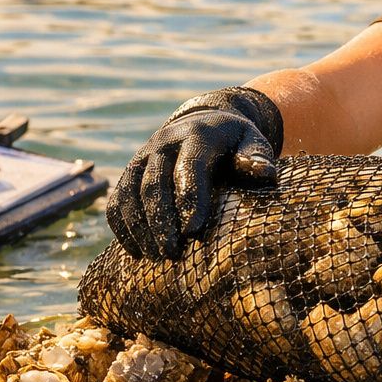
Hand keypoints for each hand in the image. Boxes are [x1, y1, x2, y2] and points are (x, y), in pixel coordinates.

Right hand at [107, 87, 283, 259]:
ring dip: (140, 228)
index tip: (194, 232)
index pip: (189, 167)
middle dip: (161, 222)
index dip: (190, 199)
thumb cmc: (234, 143)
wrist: (203, 123)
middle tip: (173, 253)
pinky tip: (137, 252)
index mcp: (196, 136)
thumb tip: (265, 174)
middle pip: (154, 184)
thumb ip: (256, 157)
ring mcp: (141, 158)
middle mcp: (163, 143)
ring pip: (130, 194)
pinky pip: (117, 201)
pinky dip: (123, 227)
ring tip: (157, 257)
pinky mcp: (129, 173)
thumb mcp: (251, 142)